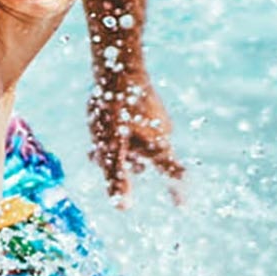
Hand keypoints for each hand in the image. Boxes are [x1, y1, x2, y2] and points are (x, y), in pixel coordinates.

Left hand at [91, 72, 184, 199]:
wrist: (119, 68)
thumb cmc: (114, 110)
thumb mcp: (110, 149)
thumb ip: (117, 177)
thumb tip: (123, 208)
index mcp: (158, 147)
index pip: (174, 174)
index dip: (178, 191)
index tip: (182, 206)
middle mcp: (163, 134)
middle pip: (142, 161)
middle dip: (120, 164)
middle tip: (94, 154)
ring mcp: (156, 119)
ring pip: (134, 145)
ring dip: (114, 147)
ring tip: (94, 134)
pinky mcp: (147, 107)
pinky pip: (132, 129)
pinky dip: (117, 132)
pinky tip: (100, 120)